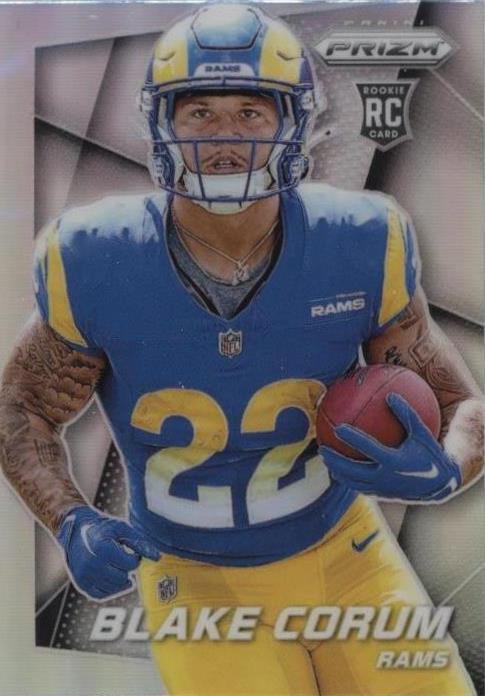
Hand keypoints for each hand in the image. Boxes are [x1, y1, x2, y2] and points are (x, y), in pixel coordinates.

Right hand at [56, 505, 159, 599]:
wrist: (76, 530)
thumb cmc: (103, 527)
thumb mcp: (123, 528)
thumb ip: (140, 542)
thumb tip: (157, 557)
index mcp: (103, 549)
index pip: (130, 564)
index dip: (135, 557)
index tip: (129, 549)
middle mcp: (92, 565)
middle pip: (123, 578)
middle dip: (126, 569)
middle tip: (122, 557)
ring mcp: (84, 576)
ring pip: (114, 588)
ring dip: (120, 579)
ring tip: (116, 564)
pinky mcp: (81, 584)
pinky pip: (101, 595)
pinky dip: (110, 588)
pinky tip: (111, 575)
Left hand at [319, 393, 461, 502]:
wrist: (439, 485)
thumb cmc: (430, 454)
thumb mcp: (422, 433)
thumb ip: (406, 414)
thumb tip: (390, 395)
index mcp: (394, 461)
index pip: (369, 448)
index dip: (353, 438)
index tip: (338, 427)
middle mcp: (385, 477)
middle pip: (353, 470)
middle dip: (335, 460)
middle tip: (322, 448)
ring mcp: (382, 488)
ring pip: (353, 482)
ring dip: (338, 471)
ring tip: (326, 460)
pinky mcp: (382, 495)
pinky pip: (360, 487)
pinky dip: (348, 480)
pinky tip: (340, 470)